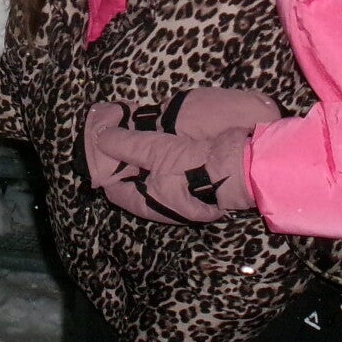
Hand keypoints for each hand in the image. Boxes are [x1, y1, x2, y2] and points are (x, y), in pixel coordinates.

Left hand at [82, 87, 275, 223]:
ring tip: (142, 135)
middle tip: (121, 136)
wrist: (240, 167)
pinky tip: (167, 142)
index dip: (104, 167)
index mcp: (145, 202)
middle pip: (132, 184)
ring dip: (145, 159)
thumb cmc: (194, 165)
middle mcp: (160, 206)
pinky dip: (164, 160)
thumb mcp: (155, 150)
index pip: (112, 189)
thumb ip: (126, 144)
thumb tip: (101, 138)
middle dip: (125, 162)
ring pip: (152, 179)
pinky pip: (170, 174)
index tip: (104, 144)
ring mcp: (178, 198)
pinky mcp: (195, 189)